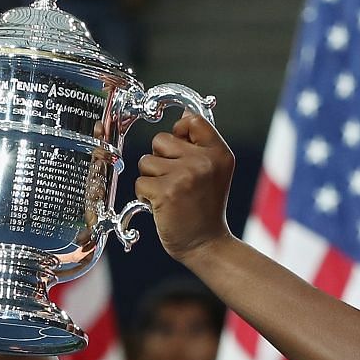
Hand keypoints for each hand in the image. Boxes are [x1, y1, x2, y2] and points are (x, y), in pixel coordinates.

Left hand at [131, 112, 235, 261]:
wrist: (207, 244)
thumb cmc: (206, 208)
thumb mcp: (214, 172)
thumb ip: (199, 144)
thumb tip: (184, 115)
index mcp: (219, 153)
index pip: (193, 120)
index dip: (180, 131)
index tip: (180, 149)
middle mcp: (204, 161)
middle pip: (161, 140)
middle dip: (161, 160)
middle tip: (177, 182)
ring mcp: (185, 176)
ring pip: (146, 161)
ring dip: (152, 179)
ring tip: (170, 195)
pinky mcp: (166, 192)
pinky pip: (140, 182)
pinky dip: (145, 196)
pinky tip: (163, 206)